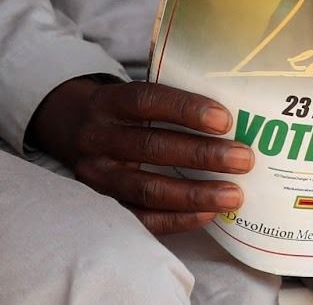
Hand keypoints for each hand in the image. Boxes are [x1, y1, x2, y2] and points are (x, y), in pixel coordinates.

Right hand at [30, 78, 251, 233]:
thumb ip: (166, 102)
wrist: (69, 129)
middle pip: (152, 146)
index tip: (224, 119)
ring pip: (148, 188)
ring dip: (196, 193)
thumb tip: (232, 117)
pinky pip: (142, 218)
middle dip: (203, 154)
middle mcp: (97, 138)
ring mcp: (96, 175)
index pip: (146, 100)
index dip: (185, 109)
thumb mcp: (129, 95)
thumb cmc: (119, 113)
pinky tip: (208, 214)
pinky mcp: (101, 205)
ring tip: (234, 195)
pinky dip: (177, 219)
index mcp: (107, 102)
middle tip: (244, 159)